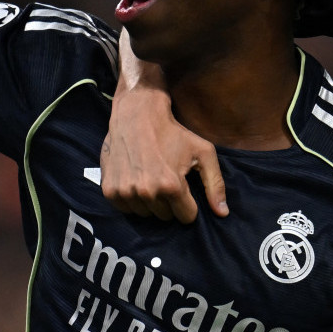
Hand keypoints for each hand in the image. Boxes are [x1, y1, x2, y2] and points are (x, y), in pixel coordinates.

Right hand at [101, 84, 228, 223]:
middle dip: (169, 202)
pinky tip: (135, 180)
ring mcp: (126, 192)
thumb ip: (215, 184)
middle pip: (165, 217)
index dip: (188, 203)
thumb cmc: (173, 132)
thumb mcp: (203, 152)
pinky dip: (132, 200)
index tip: (183, 187)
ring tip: (150, 177)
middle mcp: (147, 192)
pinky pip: (126, 210)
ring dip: (150, 202)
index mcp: (171, 186)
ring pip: (145, 214)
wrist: (136, 114)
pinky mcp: (110, 190)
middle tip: (165, 178)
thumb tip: (222, 213)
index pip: (186, 217)